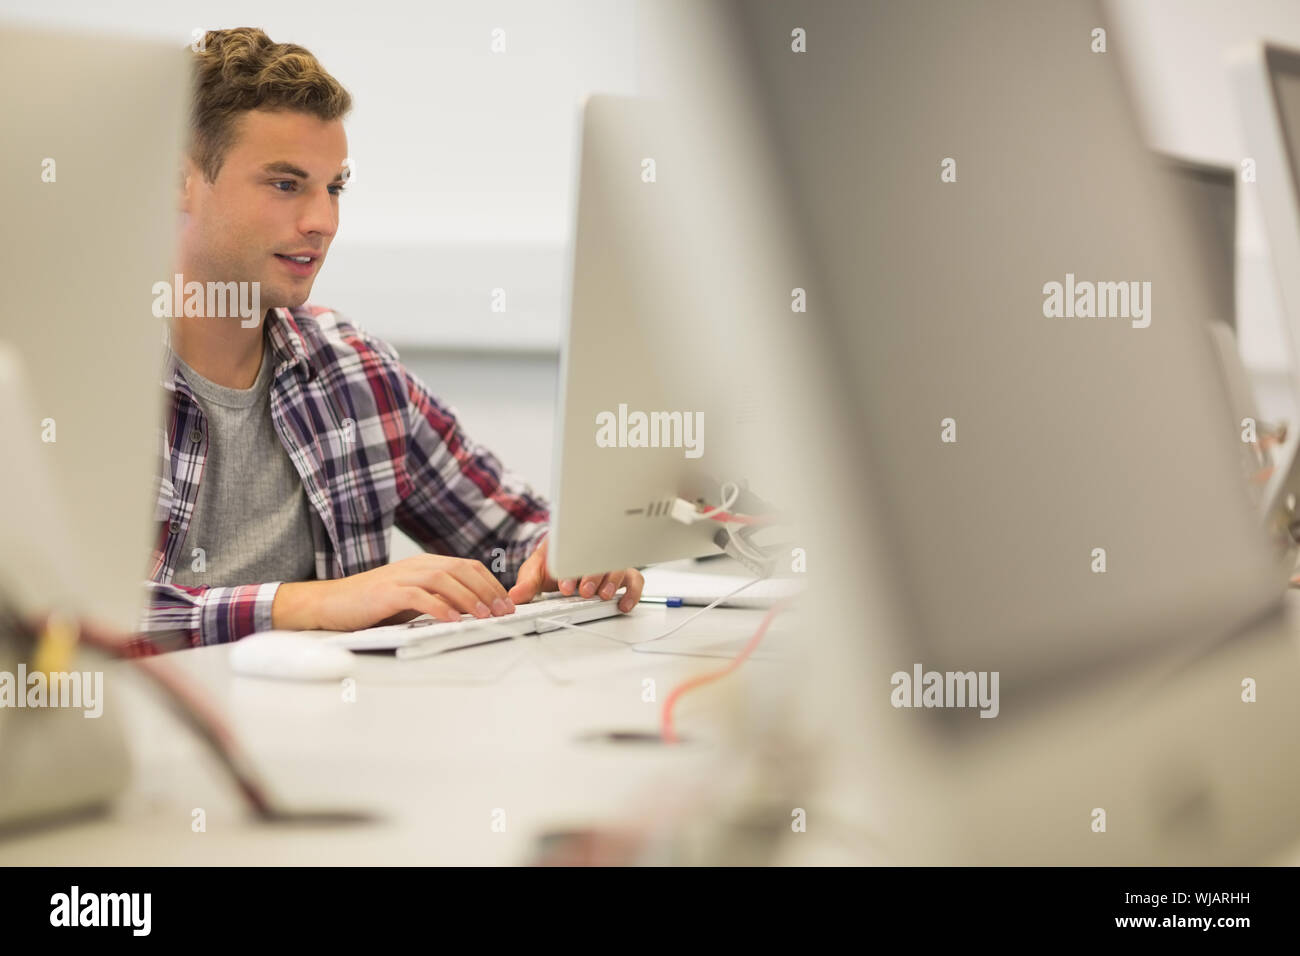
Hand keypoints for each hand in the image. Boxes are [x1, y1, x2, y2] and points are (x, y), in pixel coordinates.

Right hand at [272, 554, 515, 631]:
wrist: (330, 603)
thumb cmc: (371, 604)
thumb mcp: (411, 598)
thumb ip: (437, 598)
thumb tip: (471, 610)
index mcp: (426, 565)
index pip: (467, 567)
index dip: (491, 584)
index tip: (507, 603)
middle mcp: (416, 566)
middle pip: (461, 571)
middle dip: (487, 591)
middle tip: (503, 612)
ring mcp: (401, 577)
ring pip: (444, 580)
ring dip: (468, 598)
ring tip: (484, 616)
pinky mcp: (387, 593)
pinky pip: (419, 597)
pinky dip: (439, 607)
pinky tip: (452, 620)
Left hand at [507, 536, 643, 611]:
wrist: (560, 561)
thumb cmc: (550, 563)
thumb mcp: (534, 571)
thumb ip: (526, 584)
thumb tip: (515, 596)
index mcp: (572, 545)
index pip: (576, 552)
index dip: (572, 569)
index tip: (564, 585)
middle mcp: (594, 553)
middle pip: (601, 559)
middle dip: (592, 576)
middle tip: (584, 591)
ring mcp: (609, 564)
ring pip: (619, 568)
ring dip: (612, 582)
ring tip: (603, 595)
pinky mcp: (622, 576)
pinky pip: (635, 581)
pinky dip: (632, 592)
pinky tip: (623, 603)